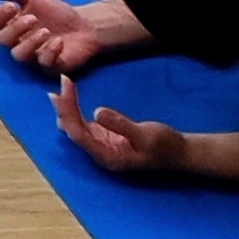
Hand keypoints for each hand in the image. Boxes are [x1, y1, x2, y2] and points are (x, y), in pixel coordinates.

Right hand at [0, 0, 114, 74]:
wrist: (84, 25)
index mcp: (11, 24)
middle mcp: (18, 41)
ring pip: (18, 55)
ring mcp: (32, 56)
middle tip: (33, 18)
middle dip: (15, 28)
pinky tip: (59, 42)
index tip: (12, 6)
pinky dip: (50, 52)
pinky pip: (43, 64)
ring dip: (30, 42)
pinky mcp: (49, 67)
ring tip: (46, 31)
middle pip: (2, 40)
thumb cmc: (56, 12)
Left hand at [55, 75, 185, 176]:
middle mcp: (100, 153)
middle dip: (64, 107)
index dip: (68, 111)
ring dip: (67, 109)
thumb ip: (121, 125)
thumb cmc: (164, 146)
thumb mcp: (145, 135)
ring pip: (76, 128)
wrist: (179, 153)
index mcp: (107, 156)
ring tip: (59, 89)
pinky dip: (75, 111)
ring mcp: (101, 146)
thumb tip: (96, 112)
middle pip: (73, 130)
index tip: (64, 90)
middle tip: (62, 81)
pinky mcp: (106, 138)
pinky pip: (84, 126)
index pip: (79, 134)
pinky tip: (69, 100)